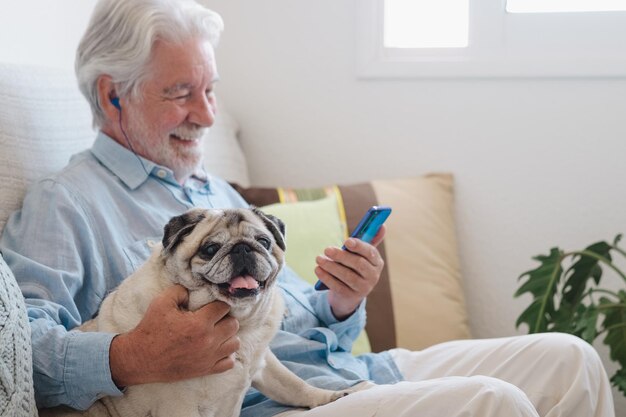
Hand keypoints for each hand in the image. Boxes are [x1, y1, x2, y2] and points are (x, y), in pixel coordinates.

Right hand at [109, 284, 239, 386]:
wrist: (140, 359)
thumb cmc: (151, 329)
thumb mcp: (161, 302)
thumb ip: (180, 290)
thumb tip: (193, 290)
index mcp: (199, 323)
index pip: (224, 307)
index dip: (218, 303)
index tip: (211, 304)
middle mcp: (208, 341)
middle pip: (233, 324)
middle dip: (225, 318)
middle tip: (214, 318)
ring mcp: (208, 357)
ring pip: (235, 343)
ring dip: (228, 336)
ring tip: (217, 332)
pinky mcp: (205, 370)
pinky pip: (229, 363)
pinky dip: (227, 355)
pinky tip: (217, 348)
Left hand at [314, 226, 385, 319]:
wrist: (348, 294)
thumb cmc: (355, 267)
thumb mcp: (362, 255)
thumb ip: (369, 240)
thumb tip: (382, 225)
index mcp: (377, 262)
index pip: (371, 253)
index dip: (359, 246)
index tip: (347, 241)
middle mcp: (373, 276)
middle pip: (358, 264)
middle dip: (341, 256)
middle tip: (327, 249)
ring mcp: (363, 288)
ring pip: (347, 276)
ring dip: (331, 266)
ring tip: (318, 258)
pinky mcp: (350, 296)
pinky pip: (337, 286)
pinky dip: (326, 277)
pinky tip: (318, 269)